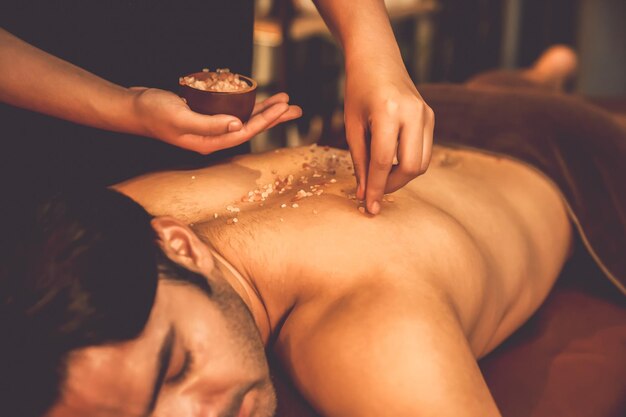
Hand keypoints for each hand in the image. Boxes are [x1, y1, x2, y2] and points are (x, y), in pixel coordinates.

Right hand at [130, 88, 301, 153]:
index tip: (283, 108)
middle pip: (250, 127)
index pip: (245, 132)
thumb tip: (239, 126)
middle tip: (295, 108)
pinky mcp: (206, 116)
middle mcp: (213, 137)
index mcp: (209, 142)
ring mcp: (209, 127)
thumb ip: (209, 124)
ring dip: (264, 110)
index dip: (266, 120)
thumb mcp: (181, 117)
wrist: (134, 107)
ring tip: (283, 101)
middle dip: (274, 117)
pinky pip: (232, 111)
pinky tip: (257, 99)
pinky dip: (246, 105)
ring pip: (244, 119)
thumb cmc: (154, 112)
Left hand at [344, 60, 433, 213]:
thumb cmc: (358, 91)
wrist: (377, 59)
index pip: (384, 161)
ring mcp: (426, 114)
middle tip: (375, 191)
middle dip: (393, 185)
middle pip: (411, 167)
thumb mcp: (351, 126)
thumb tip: (364, 194)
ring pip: (422, 163)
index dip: (376, 188)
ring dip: (402, 177)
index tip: (369, 208)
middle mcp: (413, 112)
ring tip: (381, 176)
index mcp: (387, 112)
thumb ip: (359, 161)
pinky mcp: (431, 116)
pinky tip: (391, 162)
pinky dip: (409, 163)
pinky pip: (424, 151)